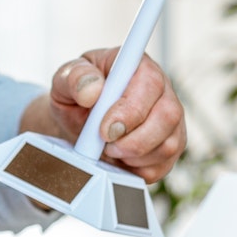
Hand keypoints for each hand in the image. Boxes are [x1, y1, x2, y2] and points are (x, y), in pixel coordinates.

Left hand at [20, 48, 184, 183]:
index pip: (150, 82)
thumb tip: (91, 90)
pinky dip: (136, 170)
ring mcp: (171, 121)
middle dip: (132, 140)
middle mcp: (162, 91)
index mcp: (138, 66)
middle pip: (167, 116)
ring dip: (133, 156)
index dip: (131, 110)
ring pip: (169, 145)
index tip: (105, 130)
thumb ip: (74, 78)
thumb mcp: (65, 80)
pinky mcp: (170, 146)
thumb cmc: (76, 95)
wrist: (78, 121)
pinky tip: (120, 159)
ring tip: (108, 149)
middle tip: (104, 145)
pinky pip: (162, 167)